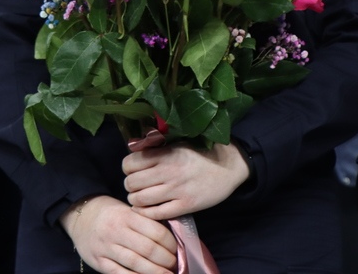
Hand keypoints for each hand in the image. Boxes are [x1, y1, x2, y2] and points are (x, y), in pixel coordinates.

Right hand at [61, 195, 176, 273]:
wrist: (81, 215)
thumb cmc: (111, 213)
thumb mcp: (128, 210)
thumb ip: (145, 222)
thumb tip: (171, 239)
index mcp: (127, 216)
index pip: (156, 231)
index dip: (171, 243)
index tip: (178, 249)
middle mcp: (116, 231)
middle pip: (148, 249)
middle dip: (166, 260)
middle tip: (175, 264)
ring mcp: (106, 248)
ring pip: (136, 263)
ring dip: (155, 272)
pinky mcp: (99, 262)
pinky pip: (119, 273)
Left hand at [123, 142, 249, 219]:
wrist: (229, 165)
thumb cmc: (202, 153)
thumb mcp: (179, 144)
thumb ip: (158, 148)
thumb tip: (133, 147)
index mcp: (167, 154)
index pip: (131, 163)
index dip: (127, 167)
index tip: (133, 170)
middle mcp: (169, 171)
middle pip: (132, 182)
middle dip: (130, 185)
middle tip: (135, 185)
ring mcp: (177, 190)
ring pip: (140, 199)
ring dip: (136, 200)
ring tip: (140, 197)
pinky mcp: (185, 206)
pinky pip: (156, 213)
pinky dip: (146, 213)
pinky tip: (148, 208)